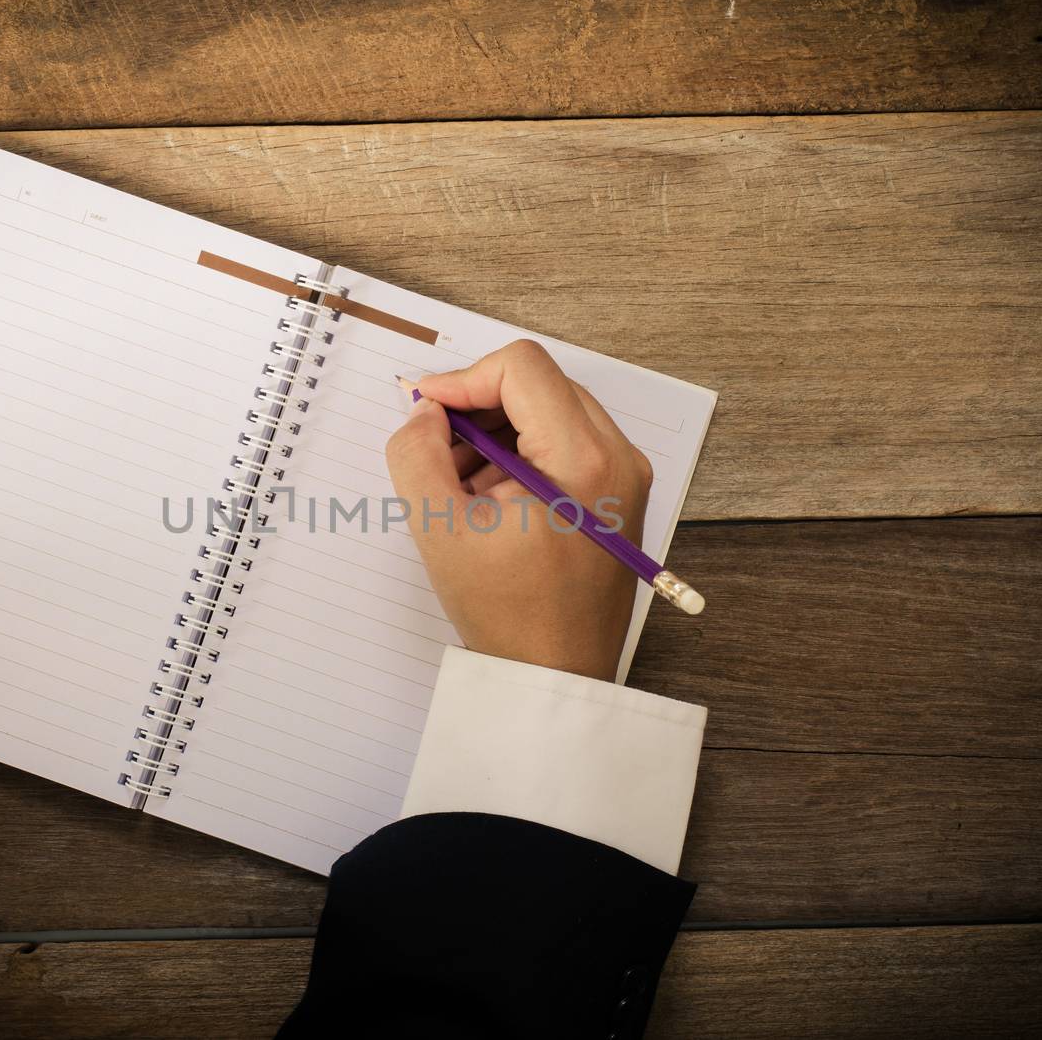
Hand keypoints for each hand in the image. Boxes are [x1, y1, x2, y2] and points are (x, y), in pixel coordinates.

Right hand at [385, 340, 653, 681]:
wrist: (556, 675)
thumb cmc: (508, 614)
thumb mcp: (439, 528)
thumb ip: (416, 454)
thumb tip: (425, 412)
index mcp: (583, 461)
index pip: (521, 368)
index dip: (464, 379)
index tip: (427, 411)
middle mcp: (617, 457)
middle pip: (539, 383)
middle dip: (479, 408)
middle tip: (439, 450)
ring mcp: (625, 476)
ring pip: (551, 409)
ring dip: (498, 431)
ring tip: (462, 485)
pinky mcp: (619, 493)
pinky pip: (566, 442)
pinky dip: (522, 453)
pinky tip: (490, 498)